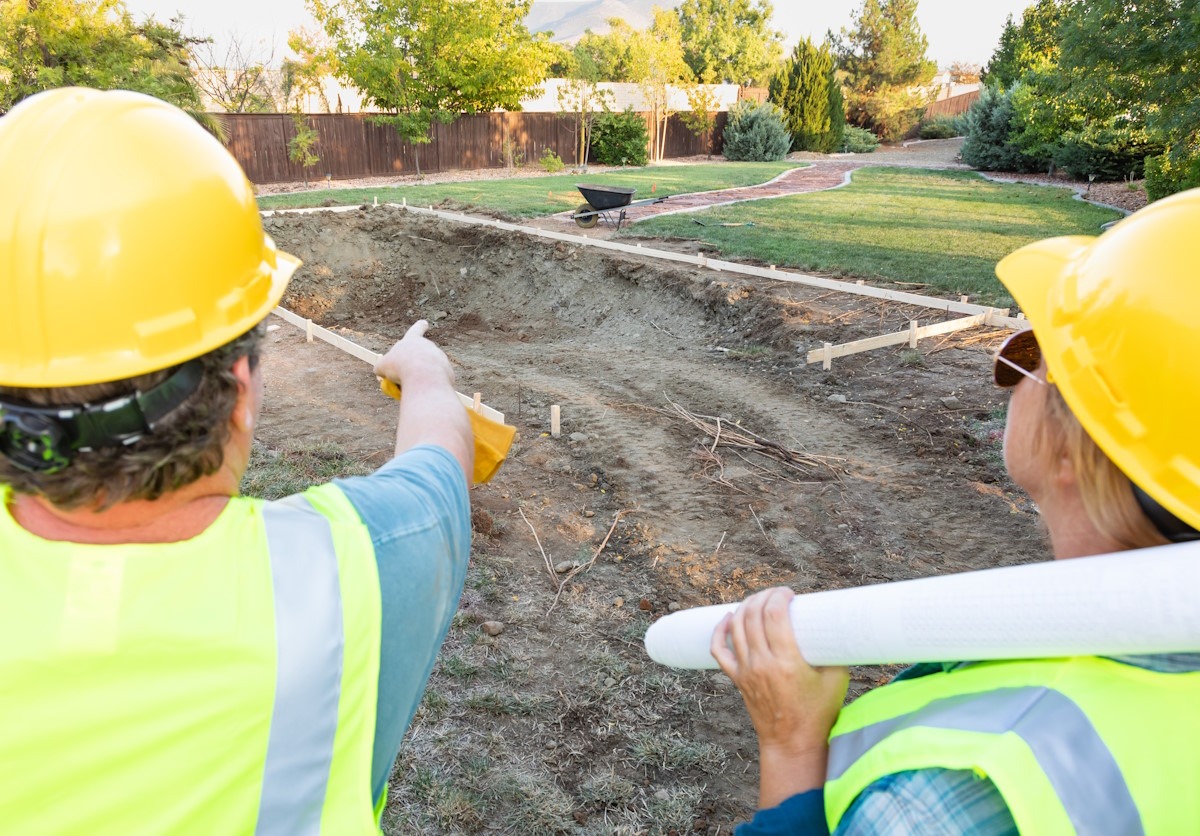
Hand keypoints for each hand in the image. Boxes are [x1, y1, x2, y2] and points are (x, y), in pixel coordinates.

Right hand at [373, 320, 454, 390]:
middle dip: (413, 366)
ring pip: (428, 370)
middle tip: (403, 378)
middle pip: (420, 356)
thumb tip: (379, 371)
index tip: (424, 323)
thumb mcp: (383, 367)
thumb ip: (381, 367)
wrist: (423, 378)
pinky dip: (429, 387)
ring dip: (420, 378)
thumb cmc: (400, 368)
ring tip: (412, 386)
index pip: (416, 330)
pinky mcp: (448, 372)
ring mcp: (440, 359)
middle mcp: (429, 347)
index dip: (419, 327)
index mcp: (413, 340)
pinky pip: (436, 381)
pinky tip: (423, 390)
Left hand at [711, 586, 848, 805]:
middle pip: (753, 615)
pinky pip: (719, 650)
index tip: (789, 593)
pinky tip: (729, 617)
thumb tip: (836, 624)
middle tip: (777, 594)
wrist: (792, 743)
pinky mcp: (737, 678)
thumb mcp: (836, 680)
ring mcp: (746, 671)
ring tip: (760, 600)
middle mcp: (762, 664)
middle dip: (764, 596)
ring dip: (746, 606)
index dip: (779, 596)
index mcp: (787, 662)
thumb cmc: (818, 712)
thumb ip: (836, 651)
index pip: (774, 615)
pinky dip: (720, 630)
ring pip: (736, 627)